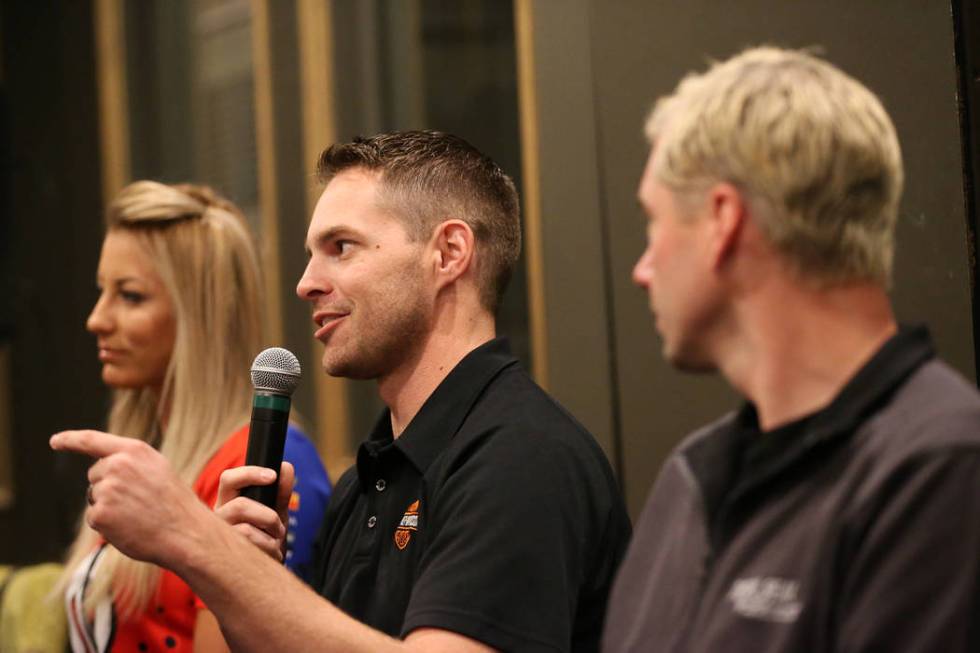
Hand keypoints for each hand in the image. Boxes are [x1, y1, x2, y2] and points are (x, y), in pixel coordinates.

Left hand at [50, 430, 207, 566]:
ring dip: (109, 507)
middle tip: (138, 501)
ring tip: (137, 514)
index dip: (71, 440)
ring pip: (95, 497)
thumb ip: (130, 462)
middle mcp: (117, 465)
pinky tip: (129, 527)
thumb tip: (101, 467)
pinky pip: (94, 518)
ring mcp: (107, 489)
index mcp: (134, 450)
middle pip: (95, 475)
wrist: (185, 532)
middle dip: (108, 487)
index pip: (92, 441)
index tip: (56, 441)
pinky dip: (107, 525)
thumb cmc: (174, 503)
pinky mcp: (100, 513)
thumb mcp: (157, 469)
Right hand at [214, 462, 294, 561]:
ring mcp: (218, 540)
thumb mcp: (275, 513)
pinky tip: (272, 554)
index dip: (249, 474)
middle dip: (267, 515)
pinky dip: (269, 549)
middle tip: (279, 524)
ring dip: (270, 536)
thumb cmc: (264, 539)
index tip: (272, 476)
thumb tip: (285, 466)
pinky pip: (251, 549)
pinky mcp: (224, 558)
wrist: (260, 574)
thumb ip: (280, 492)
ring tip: (276, 541)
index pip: (228, 479)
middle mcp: (217, 518)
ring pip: (246, 529)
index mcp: (227, 502)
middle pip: (238, 506)